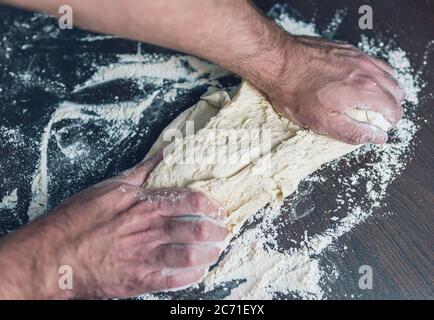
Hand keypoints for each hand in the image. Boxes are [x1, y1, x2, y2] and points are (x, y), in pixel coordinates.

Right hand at [0, 152, 227, 298]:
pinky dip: (193, 276)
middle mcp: (148, 230)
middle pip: (197, 229)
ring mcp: (144, 257)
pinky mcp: (138, 280)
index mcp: (144, 204)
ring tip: (215, 251)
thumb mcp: (110, 186)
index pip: (191, 200)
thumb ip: (142, 172)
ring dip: (210, 253)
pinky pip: (175, 280)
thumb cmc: (77, 219)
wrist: (50, 257)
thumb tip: (165, 154)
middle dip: (217, 230)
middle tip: (223, 231)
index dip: (212, 205)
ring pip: (191, 255)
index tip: (219, 209)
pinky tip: (199, 271)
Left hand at [268, 35, 404, 143]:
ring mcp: (358, 56)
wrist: (279, 61)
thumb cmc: (296, 92)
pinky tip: (359, 82)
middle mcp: (367, 70)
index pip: (393, 109)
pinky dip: (373, 74)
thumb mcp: (322, 122)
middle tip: (375, 117)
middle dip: (390, 106)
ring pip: (387, 74)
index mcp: (365, 90)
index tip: (378, 128)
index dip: (388, 123)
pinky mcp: (347, 49)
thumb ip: (353, 131)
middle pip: (396, 91)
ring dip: (384, 89)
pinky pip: (371, 62)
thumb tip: (377, 137)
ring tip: (369, 101)